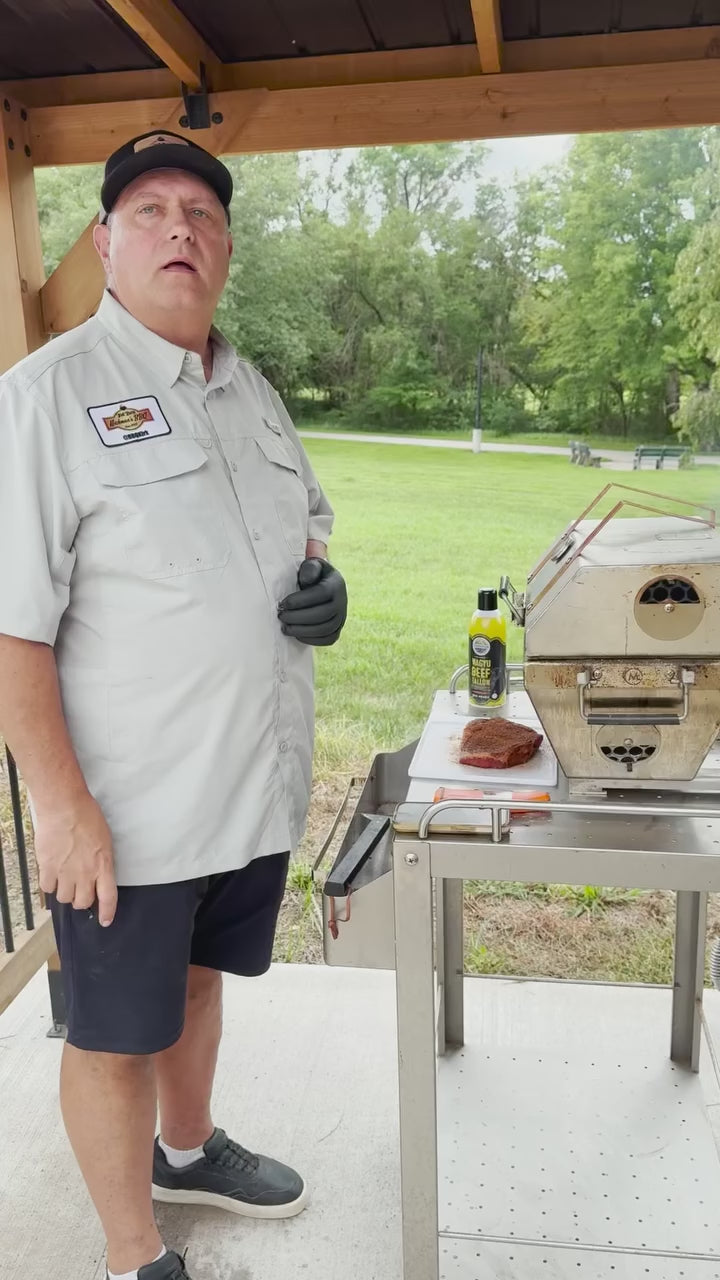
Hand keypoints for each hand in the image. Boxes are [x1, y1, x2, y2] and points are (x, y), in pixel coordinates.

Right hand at [35, 792, 117, 925]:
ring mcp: (66, 872)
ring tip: (64, 879)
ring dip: (64, 892)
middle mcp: (85, 873)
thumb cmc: (88, 817)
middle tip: (78, 890)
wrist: (64, 807)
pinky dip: (49, 884)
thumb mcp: (104, 840)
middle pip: (83, 902)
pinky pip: (48, 888)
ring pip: (64, 898)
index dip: (107, 912)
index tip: (105, 921)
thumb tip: (97, 873)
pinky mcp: (48, 868)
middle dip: (81, 900)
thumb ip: (102, 860)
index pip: (108, 897)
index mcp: (103, 865)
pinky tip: (51, 873)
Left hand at [277, 558, 347, 646]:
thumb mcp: (311, 566)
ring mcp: (342, 618)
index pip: (320, 594)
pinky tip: (296, 635)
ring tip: (285, 627)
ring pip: (325, 629)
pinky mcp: (338, 630)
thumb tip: (307, 580)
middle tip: (281, 616)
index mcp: (336, 584)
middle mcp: (342, 602)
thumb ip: (309, 568)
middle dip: (298, 617)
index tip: (282, 604)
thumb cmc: (312, 575)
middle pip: (323, 614)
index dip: (300, 600)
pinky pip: (328, 639)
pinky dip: (311, 640)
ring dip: (302, 631)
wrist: (323, 586)